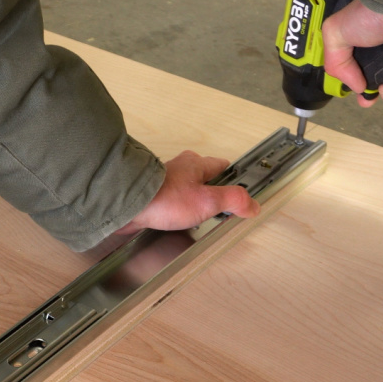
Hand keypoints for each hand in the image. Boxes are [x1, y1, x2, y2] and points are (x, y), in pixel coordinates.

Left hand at [115, 150, 259, 235]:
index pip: (224, 167)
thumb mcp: (208, 201)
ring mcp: (165, 179)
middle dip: (212, 191)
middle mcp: (181, 167)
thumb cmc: (165, 199)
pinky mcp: (151, 193)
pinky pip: (170, 197)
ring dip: (193, 199)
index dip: (234, 180)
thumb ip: (234, 201)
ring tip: (199, 215)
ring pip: (186, 186)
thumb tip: (253, 204)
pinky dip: (176, 206)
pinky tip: (176, 218)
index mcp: (197, 164)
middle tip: (220, 206)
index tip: (241, 192)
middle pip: (204, 176)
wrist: (129, 204)